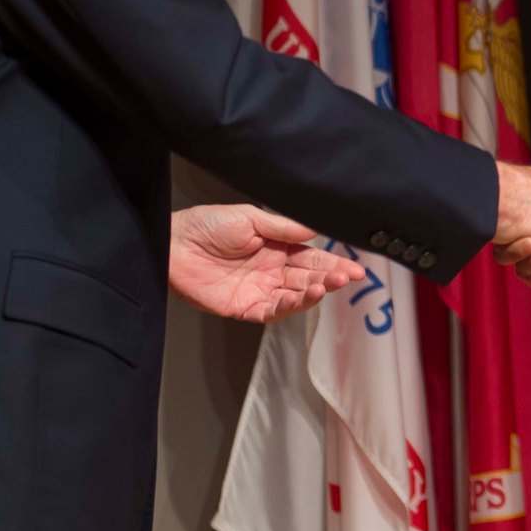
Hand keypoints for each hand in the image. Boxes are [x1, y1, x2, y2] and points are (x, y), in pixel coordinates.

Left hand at [170, 204, 364, 322]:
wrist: (173, 244)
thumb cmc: (206, 225)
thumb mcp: (249, 218)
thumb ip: (283, 228)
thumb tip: (316, 230)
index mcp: (276, 248)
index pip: (312, 257)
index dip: (334, 262)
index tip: (356, 267)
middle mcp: (271, 270)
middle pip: (309, 277)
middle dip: (331, 278)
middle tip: (348, 277)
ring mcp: (259, 290)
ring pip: (295, 296)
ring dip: (314, 292)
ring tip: (327, 286)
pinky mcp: (244, 308)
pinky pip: (271, 312)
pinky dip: (288, 307)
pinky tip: (301, 297)